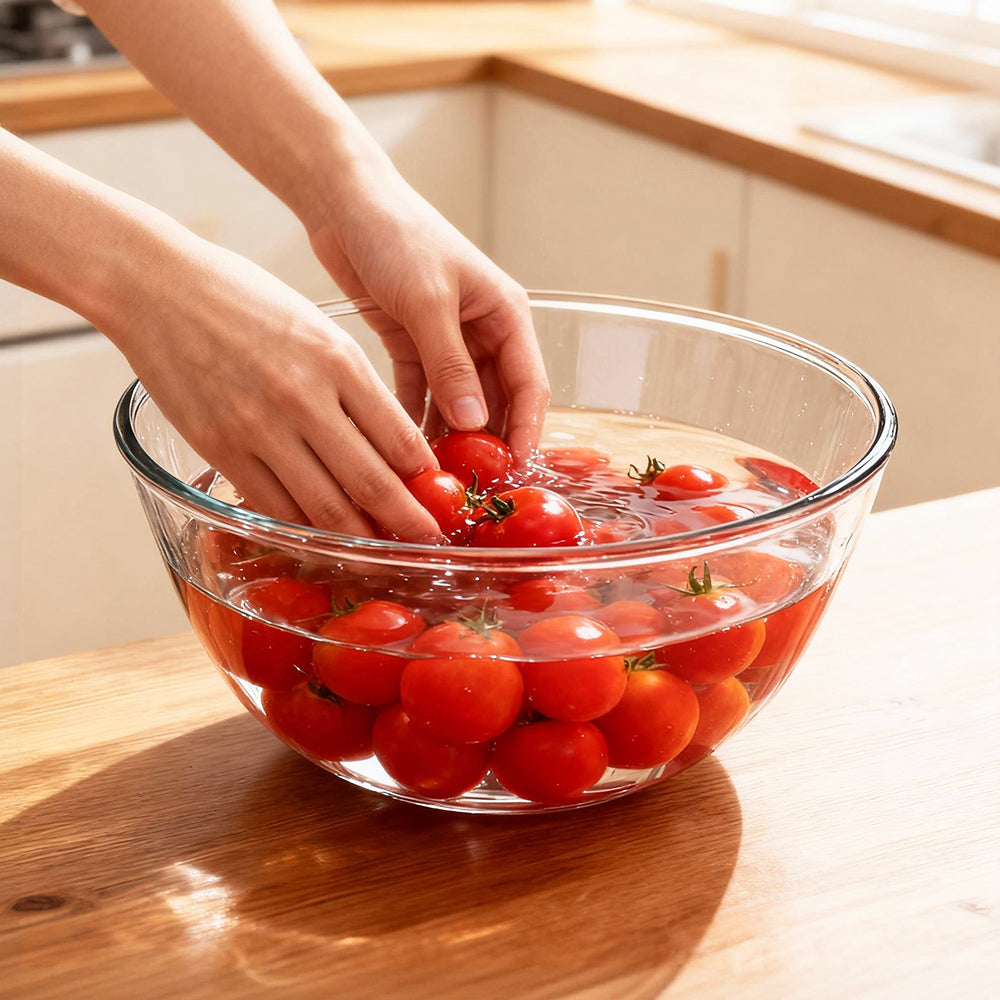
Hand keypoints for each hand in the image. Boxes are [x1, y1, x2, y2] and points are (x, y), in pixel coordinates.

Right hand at [114, 231, 442, 541]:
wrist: (159, 286)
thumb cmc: (245, 299)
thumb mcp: (318, 329)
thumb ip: (355, 385)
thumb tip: (391, 443)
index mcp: (339, 362)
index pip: (400, 437)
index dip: (425, 479)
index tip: (440, 497)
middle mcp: (305, 399)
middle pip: (371, 482)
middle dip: (406, 522)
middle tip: (428, 543)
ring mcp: (260, 428)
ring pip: (323, 507)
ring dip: (357, 538)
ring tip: (380, 555)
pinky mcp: (221, 449)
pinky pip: (273, 507)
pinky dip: (302, 531)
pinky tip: (320, 541)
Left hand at [306, 151, 549, 464]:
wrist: (344, 202)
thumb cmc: (397, 235)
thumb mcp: (428, 302)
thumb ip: (451, 365)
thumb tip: (474, 424)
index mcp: (505, 315)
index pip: (528, 384)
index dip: (524, 430)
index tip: (513, 470)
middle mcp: (482, 331)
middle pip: (495, 400)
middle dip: (485, 441)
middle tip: (471, 484)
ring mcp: (447, 340)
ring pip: (457, 402)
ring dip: (449, 436)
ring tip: (435, 476)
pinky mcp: (411, 344)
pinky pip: (421, 393)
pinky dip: (415, 419)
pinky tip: (404, 451)